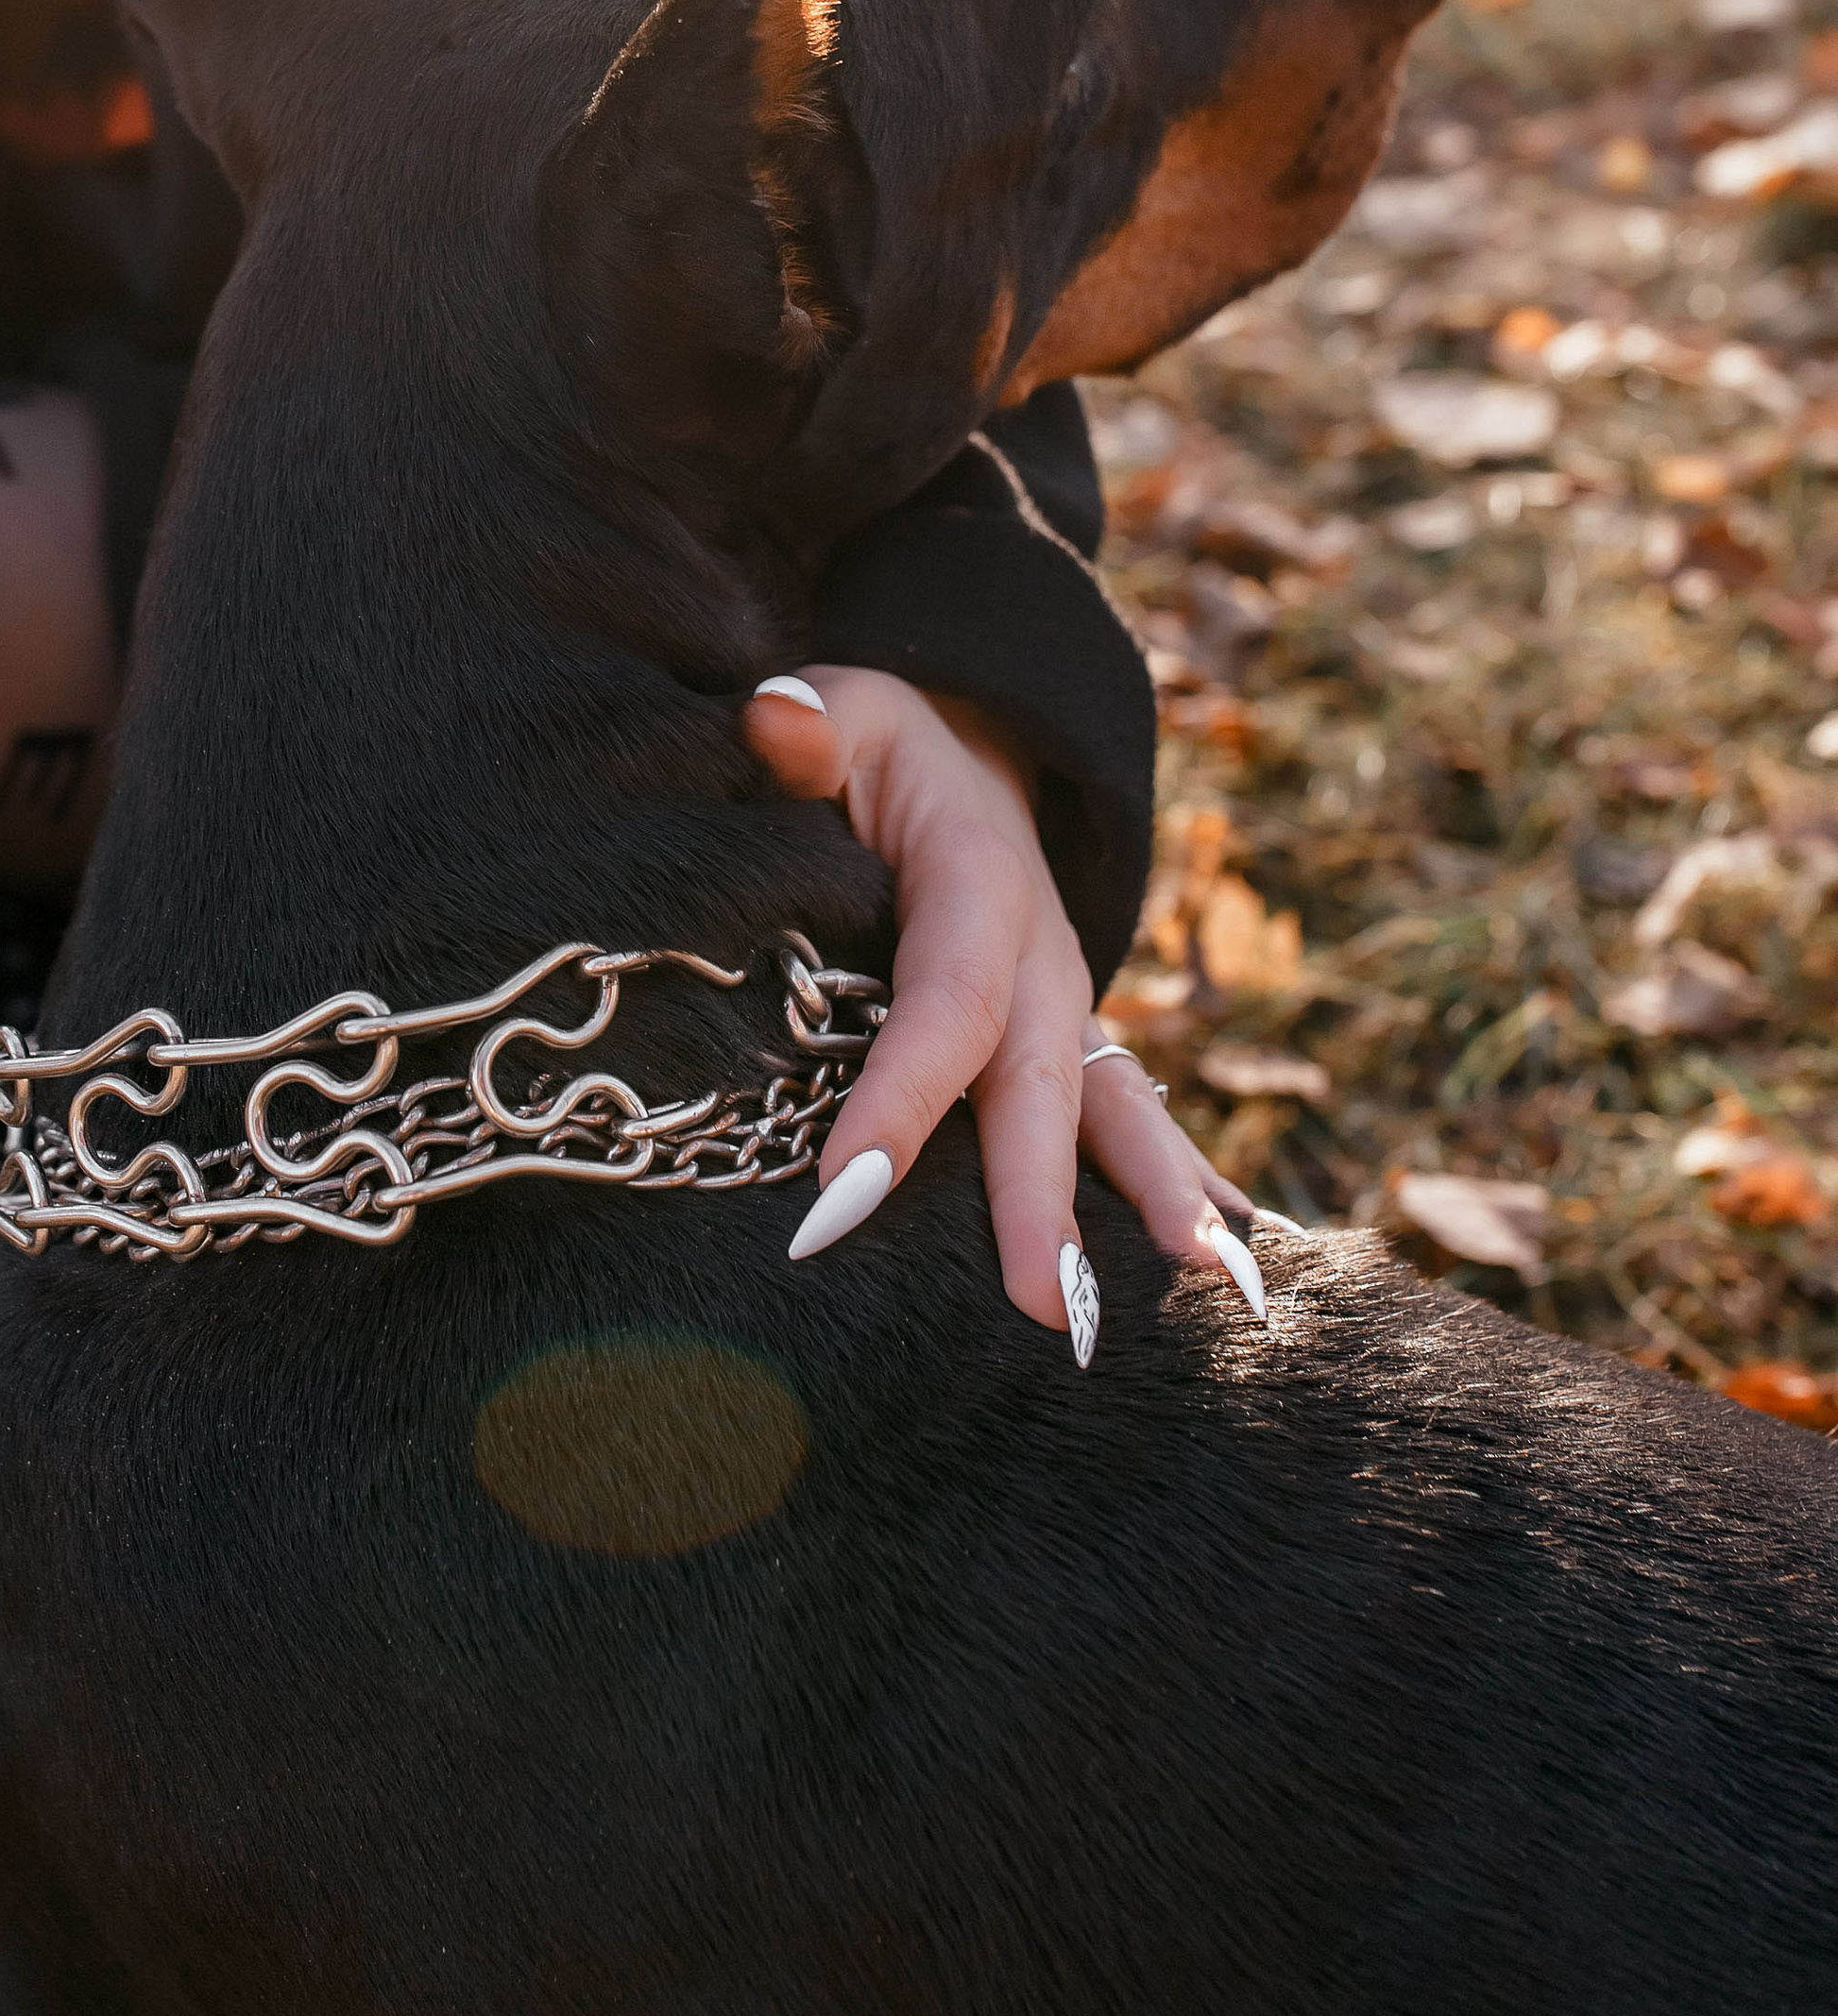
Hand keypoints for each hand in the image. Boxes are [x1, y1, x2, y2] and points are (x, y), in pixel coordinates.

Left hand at [743, 666, 1269, 1355]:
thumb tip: (778, 718)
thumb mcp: (844, 711)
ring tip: (1205, 1285)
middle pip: (1041, 1083)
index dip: (900, 1093)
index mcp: (979, 883)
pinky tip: (1238, 1259)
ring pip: (1117, 1106)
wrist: (970, 740)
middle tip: (1042, 1304)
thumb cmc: (882, 743)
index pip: (942, 1000)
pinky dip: (1181, 1182)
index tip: (839, 1190)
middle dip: (1043, 1196)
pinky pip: (1131, 1116)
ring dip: (1157, 1196)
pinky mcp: (1072, 1038)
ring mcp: (1069, 1004)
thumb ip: (809, 724)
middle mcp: (1042, 956)